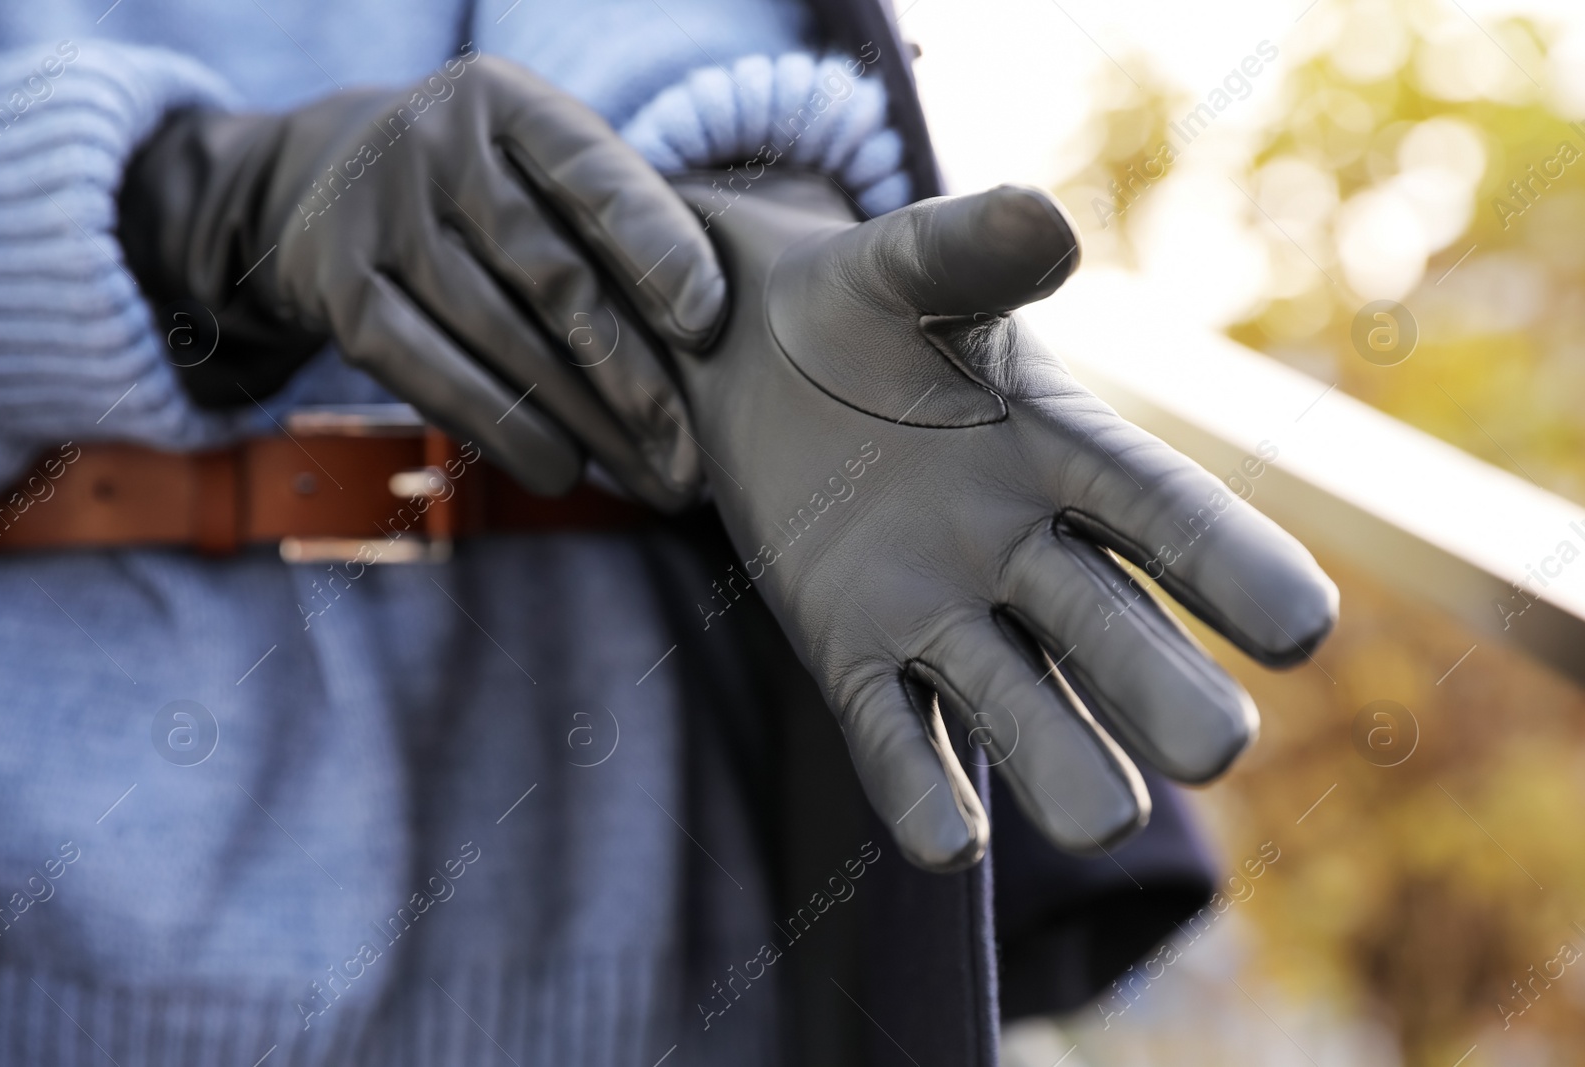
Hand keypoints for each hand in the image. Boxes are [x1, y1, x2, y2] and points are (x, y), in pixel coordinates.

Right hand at [118, 51, 722, 509]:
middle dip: (636, 378)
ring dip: (588, 426)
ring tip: (651, 479)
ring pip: (504, 340)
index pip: (597, 178)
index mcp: (506, 101)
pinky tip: (563, 471)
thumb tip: (711, 341)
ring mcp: (376, 216)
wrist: (325, 184)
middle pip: (555, 276)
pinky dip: (507, 431)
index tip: (707, 328)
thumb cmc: (485, 192)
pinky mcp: (338, 291)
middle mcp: (434, 144)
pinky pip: (434, 376)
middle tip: (691, 456)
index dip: (659, 252)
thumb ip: (615, 222)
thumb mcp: (540, 170)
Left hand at [670, 173, 1337, 870]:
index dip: (1232, 567)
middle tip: (1214, 744)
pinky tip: (945, 844)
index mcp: (1066, 453)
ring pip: (1022, 707)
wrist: (751, 358)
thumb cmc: (858, 307)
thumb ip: (970, 251)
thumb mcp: (906, 268)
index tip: (1301, 627)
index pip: (1167, 516)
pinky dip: (918, 789)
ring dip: (1063, 763)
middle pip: (1113, 636)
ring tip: (1098, 821)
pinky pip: (894, 737)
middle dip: (1161, 689)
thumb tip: (1047, 223)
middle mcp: (1023, 553)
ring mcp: (940, 615)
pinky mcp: (853, 655)